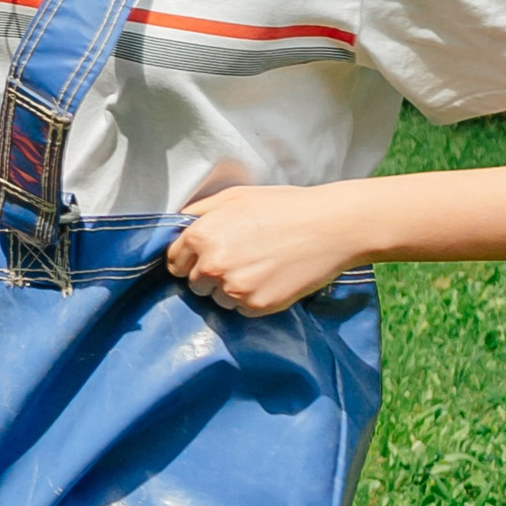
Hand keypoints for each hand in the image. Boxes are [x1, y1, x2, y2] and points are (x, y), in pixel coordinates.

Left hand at [165, 184, 370, 315]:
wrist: (330, 227)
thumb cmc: (283, 207)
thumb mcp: (234, 197)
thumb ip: (199, 213)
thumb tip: (177, 226)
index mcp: (201, 236)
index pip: (174, 261)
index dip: (189, 258)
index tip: (205, 256)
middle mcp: (212, 265)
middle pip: (194, 283)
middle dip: (209, 274)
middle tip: (239, 258)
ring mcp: (234, 288)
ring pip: (217, 298)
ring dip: (230, 288)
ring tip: (258, 266)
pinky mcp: (257, 305)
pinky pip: (242, 308)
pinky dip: (252, 298)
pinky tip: (270, 278)